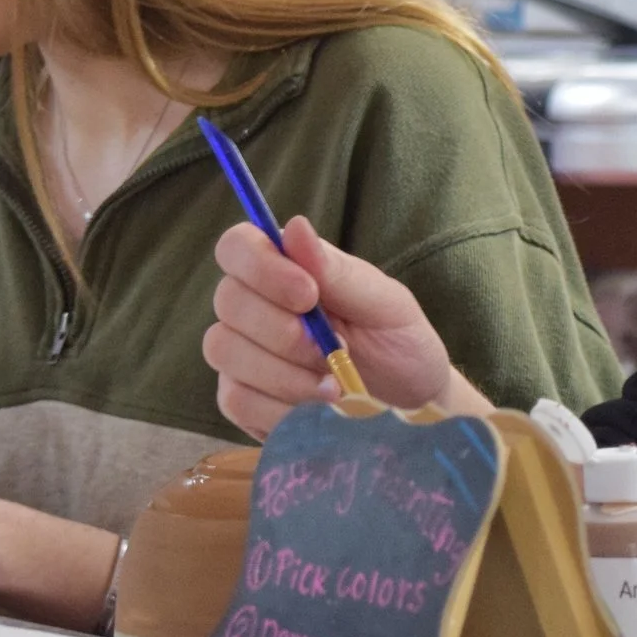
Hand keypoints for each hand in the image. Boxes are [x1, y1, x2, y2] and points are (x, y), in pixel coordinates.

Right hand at [204, 218, 464, 436]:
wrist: (410, 403)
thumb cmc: (398, 342)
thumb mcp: (383, 304)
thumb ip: (336, 271)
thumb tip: (295, 226)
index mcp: (284, 267)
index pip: (237, 247)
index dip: (261, 268)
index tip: (308, 294)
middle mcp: (252, 305)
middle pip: (228, 301)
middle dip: (283, 331)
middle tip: (336, 350)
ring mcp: (240, 353)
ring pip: (226, 351)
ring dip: (285, 373)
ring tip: (335, 385)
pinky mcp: (241, 399)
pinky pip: (236, 400)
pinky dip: (280, 408)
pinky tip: (316, 410)